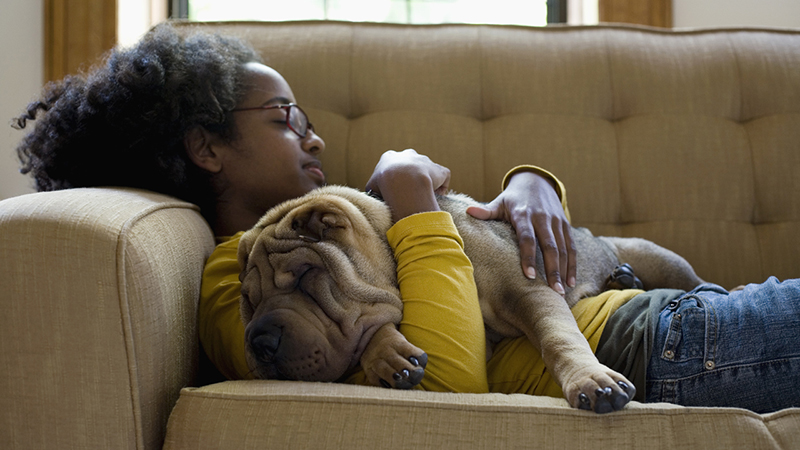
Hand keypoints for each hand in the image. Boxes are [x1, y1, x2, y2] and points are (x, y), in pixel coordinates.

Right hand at [365, 149, 450, 222]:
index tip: (393, 189)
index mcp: (390, 157)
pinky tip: (436, 196)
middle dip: (410, 177)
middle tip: (408, 192)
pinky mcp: (439, 169)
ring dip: (426, 183)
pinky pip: (443, 178)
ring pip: (427, 171)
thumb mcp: (371, 186)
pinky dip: (441, 187)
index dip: (393, 177)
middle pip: (410, 164)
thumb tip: (375, 195)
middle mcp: (409, 154)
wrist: (404, 181)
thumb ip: (374, 188)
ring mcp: (425, 160)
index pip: (391, 164)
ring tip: (422, 197)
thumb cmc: (384, 184)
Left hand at [466, 171, 575, 294]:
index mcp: (524, 214)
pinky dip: (572, 265)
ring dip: (563, 270)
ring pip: (563, 249)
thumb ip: (487, 211)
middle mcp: (543, 218)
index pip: (527, 238)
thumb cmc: (514, 198)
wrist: (537, 181)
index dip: (529, 257)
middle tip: (553, 292)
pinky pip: (571, 247)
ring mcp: (556, 222)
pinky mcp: (566, 225)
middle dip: (552, 270)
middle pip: (550, 246)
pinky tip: (570, 282)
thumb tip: (468, 211)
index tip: (530, 276)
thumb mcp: (500, 202)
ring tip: (561, 292)